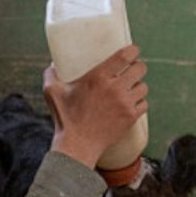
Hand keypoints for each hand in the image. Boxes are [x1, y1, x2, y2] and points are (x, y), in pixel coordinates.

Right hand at [43, 45, 148, 168]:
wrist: (77, 145)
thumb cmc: (65, 118)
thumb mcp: (52, 92)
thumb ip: (51, 74)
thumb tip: (52, 64)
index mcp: (99, 77)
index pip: (125, 56)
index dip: (133, 51)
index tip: (133, 51)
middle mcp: (115, 88)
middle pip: (140, 69)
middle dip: (138, 67)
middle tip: (132, 69)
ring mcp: (125, 104)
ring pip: (143, 87)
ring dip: (139, 85)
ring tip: (132, 87)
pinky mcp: (130, 118)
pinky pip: (144, 104)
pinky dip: (140, 102)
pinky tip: (133, 102)